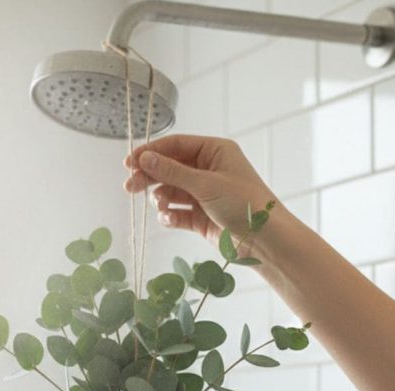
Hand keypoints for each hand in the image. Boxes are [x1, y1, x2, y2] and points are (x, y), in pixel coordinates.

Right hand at [124, 134, 277, 247]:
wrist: (265, 240)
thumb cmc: (243, 204)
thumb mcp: (206, 184)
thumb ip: (172, 172)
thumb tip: (144, 158)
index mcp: (215, 152)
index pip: (176, 145)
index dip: (152, 152)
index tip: (129, 161)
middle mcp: (208, 170)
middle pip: (170, 168)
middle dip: (150, 177)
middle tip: (130, 186)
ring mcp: (204, 194)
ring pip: (171, 191)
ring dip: (161, 197)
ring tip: (160, 205)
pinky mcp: (201, 217)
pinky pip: (178, 212)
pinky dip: (170, 215)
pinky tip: (169, 218)